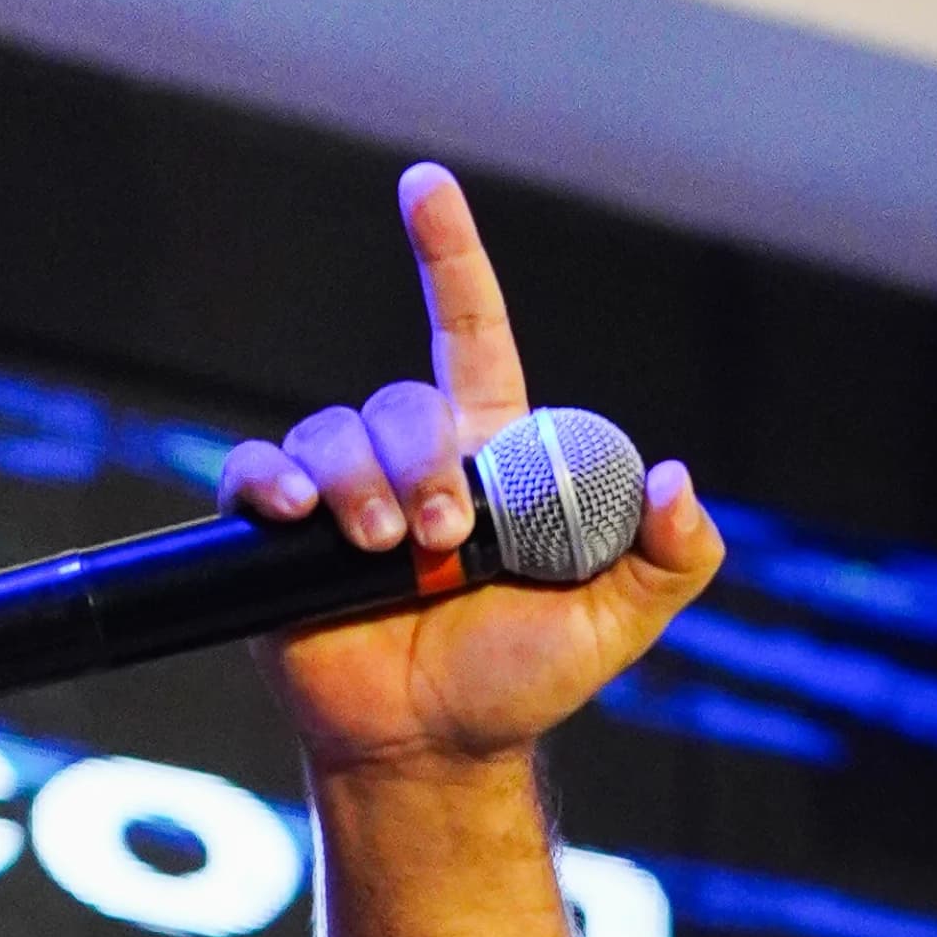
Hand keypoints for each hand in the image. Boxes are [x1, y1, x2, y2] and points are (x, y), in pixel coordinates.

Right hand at [231, 164, 723, 780]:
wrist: (432, 751)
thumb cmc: (519, 681)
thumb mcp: (617, 625)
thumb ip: (669, 556)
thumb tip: (678, 480)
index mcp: (489, 458)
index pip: (470, 331)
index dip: (449, 256)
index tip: (425, 184)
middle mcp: (411, 461)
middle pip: (402, 402)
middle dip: (423, 462)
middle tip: (445, 542)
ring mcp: (341, 495)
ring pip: (333, 431)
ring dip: (361, 482)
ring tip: (385, 550)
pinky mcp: (277, 536)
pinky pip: (258, 472)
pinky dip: (275, 481)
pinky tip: (300, 517)